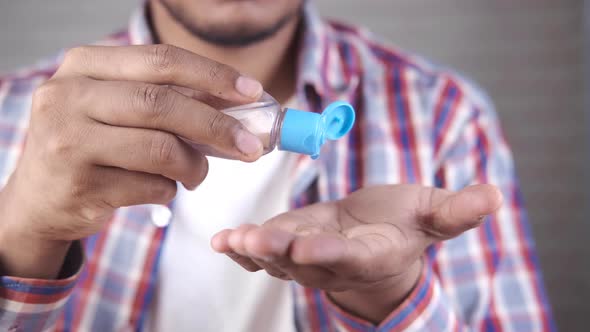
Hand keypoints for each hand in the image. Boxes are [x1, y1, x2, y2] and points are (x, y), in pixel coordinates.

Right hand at [0, 44, 263, 278]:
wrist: (40, 199)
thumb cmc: (91, 145)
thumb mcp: (117, 109)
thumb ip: (166, 100)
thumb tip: (236, 105)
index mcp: (84, 66)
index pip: (160, 59)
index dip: (213, 76)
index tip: (252, 92)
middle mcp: (68, 96)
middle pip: (162, 103)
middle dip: (217, 125)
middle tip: (251, 145)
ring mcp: (68, 141)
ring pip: (160, 149)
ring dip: (194, 166)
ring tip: (198, 174)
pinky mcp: (78, 185)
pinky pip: (150, 187)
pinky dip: (170, 190)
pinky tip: (162, 189)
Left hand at [211, 184, 502, 321]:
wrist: (375, 241)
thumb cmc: (405, 225)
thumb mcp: (434, 214)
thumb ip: (458, 210)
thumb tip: (494, 196)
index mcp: (371, 254)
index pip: (350, 257)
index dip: (329, 252)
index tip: (308, 244)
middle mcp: (334, 263)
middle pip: (304, 261)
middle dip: (280, 251)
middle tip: (255, 240)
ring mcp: (306, 258)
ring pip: (277, 258)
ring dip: (253, 249)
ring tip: (233, 239)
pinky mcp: (287, 246)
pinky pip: (261, 252)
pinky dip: (240, 247)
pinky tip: (221, 239)